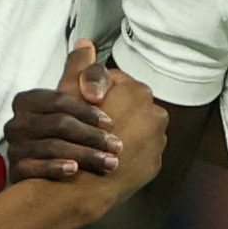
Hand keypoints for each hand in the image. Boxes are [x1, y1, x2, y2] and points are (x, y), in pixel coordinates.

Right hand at [3, 40, 121, 181]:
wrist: (47, 177)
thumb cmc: (63, 133)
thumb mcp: (70, 99)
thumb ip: (80, 73)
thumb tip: (86, 44)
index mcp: (28, 101)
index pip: (60, 100)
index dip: (88, 111)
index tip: (112, 123)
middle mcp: (16, 122)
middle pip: (58, 124)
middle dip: (92, 135)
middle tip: (118, 147)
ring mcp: (14, 146)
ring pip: (51, 146)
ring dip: (84, 154)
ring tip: (109, 163)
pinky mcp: (14, 170)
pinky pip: (34, 168)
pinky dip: (56, 168)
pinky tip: (76, 171)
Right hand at [78, 67, 167, 204]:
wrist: (83, 185)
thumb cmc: (72, 137)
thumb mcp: (69, 95)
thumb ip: (79, 67)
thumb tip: (86, 43)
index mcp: (137, 92)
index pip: (115, 84)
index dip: (95, 94)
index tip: (83, 106)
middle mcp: (155, 114)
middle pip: (130, 108)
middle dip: (113, 114)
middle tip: (93, 127)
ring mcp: (158, 141)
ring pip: (137, 132)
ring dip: (121, 135)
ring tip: (100, 146)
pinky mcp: (155, 165)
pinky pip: (141, 154)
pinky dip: (128, 156)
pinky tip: (107, 160)